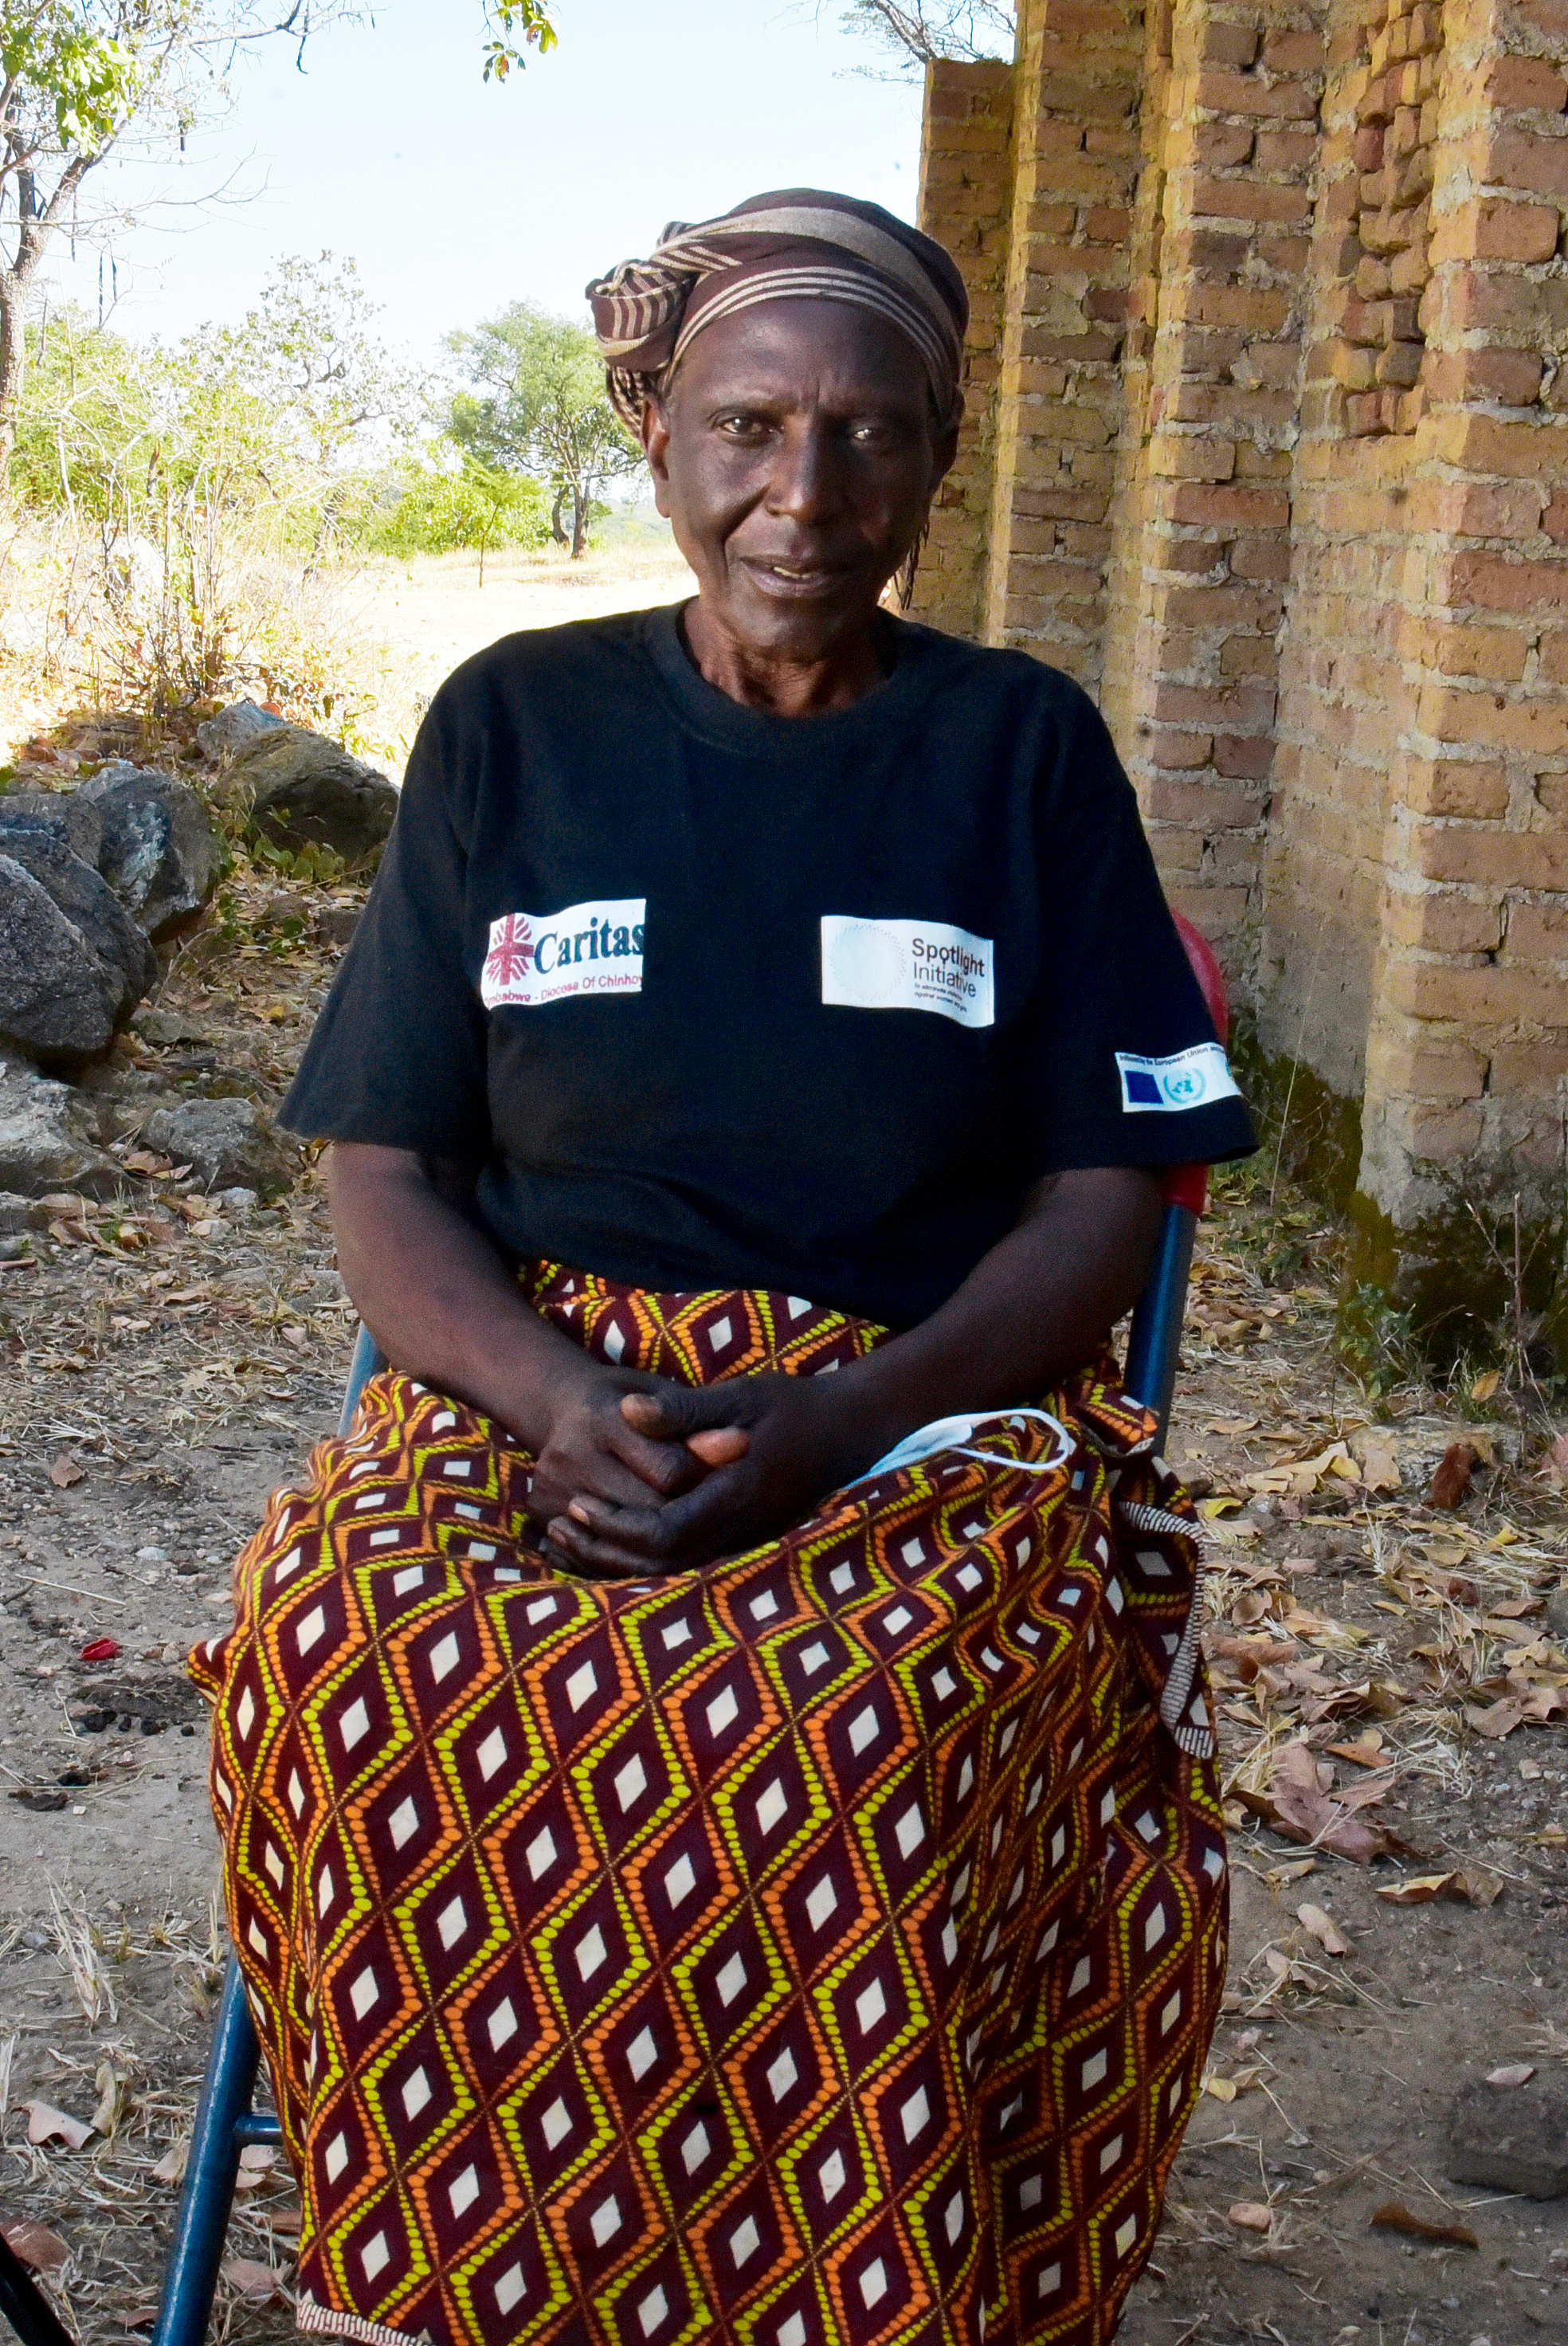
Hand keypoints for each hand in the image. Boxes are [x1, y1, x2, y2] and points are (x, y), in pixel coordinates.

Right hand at [526, 1366, 717, 1536]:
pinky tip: (649, 1544)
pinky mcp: (540, 1509)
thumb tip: (741, 1443)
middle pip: (646, 1509)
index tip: (722, 1477)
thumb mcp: (660, 1391)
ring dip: (659, 1540)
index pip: (669, 1470)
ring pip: (621, 1538)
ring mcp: (550, 1487)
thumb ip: (695, 1421)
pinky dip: (625, 1554)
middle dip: (684, 1513)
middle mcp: (569, 1455)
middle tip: (711, 1512)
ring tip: (686, 1529)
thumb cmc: (626, 1397)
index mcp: (602, 1417)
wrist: (560, 1405)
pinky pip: (591, 1550)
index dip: (703, 1479)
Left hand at [543, 1374, 878, 1577]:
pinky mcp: (743, 1539)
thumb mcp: (741, 1395)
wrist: (852, 1430)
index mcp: (737, 1498)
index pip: (665, 1533)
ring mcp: (743, 1540)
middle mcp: (740, 1531)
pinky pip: (685, 1563)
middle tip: (559, 1526)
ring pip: (671, 1570)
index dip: (616, 1526)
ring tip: (573, 1538)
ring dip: (619, 1559)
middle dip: (605, 1550)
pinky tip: (611, 1543)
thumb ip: (683, 1410)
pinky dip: (643, 1558)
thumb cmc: (796, 1406)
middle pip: (660, 1564)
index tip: (579, 1503)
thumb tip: (626, 1409)